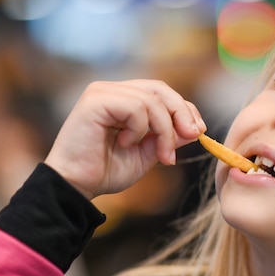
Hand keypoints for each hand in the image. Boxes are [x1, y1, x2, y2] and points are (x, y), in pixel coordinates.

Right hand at [44, 80, 205, 198]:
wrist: (75, 186)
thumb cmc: (105, 171)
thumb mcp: (146, 154)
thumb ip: (167, 138)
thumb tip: (195, 128)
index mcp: (123, 99)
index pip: (161, 92)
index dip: (184, 108)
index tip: (199, 131)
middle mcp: (111, 90)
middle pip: (160, 89)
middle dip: (182, 114)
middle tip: (192, 136)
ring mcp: (102, 92)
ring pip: (151, 99)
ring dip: (164, 130)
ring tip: (160, 156)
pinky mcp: (95, 100)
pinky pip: (135, 107)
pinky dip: (140, 129)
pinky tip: (126, 143)